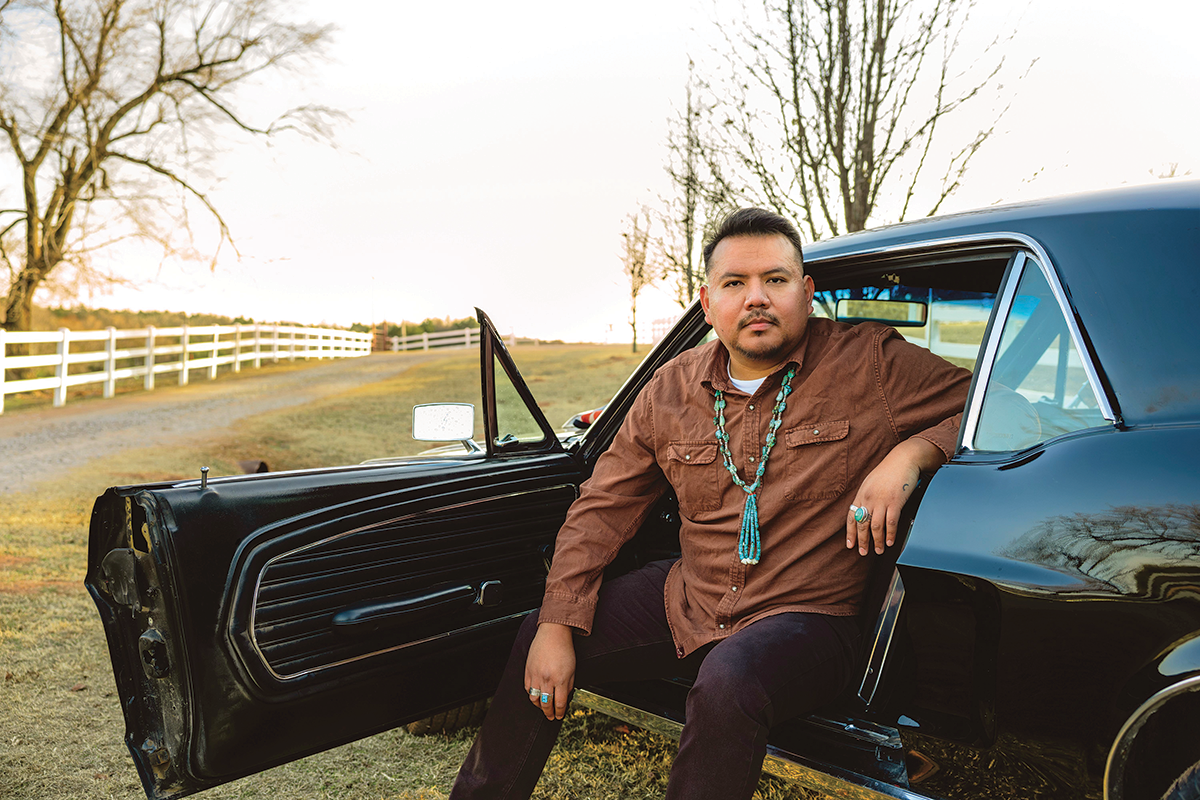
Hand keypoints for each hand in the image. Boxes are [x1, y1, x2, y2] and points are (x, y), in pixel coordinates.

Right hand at [524, 622, 575, 720]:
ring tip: (543, 708)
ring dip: (539, 706)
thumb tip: (565, 699)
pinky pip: (527, 687)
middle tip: (551, 717)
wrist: (553, 633)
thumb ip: (569, 686)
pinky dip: (531, 694)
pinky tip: (536, 695)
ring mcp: (536, 675)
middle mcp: (547, 679)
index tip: (559, 716)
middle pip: (546, 704)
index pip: (559, 703)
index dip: (559, 713)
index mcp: (560, 679)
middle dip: (549, 713)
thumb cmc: (565, 649)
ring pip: (534, 698)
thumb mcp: (572, 669)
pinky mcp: (528, 670)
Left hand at [846, 437, 944, 555]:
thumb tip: (865, 511)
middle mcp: (869, 499)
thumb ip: (867, 497)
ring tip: (879, 550)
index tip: (850, 545)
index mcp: (862, 494)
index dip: (850, 532)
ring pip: (875, 526)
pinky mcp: (895, 501)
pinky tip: (891, 542)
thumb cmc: (889, 470)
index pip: (851, 517)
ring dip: (877, 541)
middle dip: (862, 541)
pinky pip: (891, 522)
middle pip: (862, 524)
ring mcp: (882, 501)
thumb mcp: (871, 482)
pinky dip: (890, 534)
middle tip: (863, 552)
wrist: (903, 459)